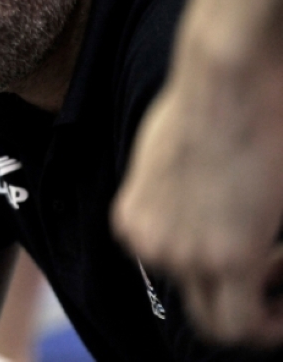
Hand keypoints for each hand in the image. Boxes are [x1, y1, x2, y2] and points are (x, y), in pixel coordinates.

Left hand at [113, 42, 282, 343]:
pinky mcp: (226, 257)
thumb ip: (178, 201)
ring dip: (268, 305)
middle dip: (247, 300)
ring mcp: (183, 257)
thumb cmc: (206, 105)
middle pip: (198, 308)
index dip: (222, 272)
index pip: (176, 272)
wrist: (224, 81)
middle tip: (278, 278)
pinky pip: (249, 321)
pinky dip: (276, 319)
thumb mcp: (169, 161)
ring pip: (227, 321)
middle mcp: (149, 245)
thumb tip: (212, 212)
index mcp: (134, 221)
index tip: (259, 257)